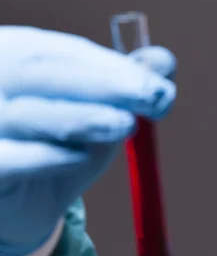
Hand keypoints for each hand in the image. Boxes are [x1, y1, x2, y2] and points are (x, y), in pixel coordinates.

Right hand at [0, 26, 176, 255]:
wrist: (23, 203)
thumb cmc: (61, 143)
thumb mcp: (100, 110)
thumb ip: (130, 82)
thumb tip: (164, 60)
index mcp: (19, 57)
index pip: (65, 52)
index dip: (114, 66)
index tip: (162, 87)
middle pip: (42, 73)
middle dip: (105, 84)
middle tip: (155, 97)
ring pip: (26, 115)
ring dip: (82, 117)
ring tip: (125, 125)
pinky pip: (9, 159)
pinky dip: (46, 157)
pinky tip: (79, 157)